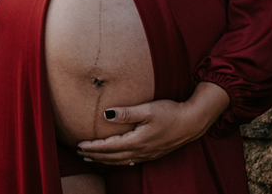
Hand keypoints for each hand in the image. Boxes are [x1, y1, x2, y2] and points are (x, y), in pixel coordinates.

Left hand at [76, 83, 228, 164]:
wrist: (192, 122)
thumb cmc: (170, 112)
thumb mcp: (147, 110)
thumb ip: (126, 113)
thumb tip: (106, 114)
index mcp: (137, 141)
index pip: (109, 147)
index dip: (93, 147)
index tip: (79, 145)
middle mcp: (141, 151)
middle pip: (112, 157)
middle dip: (95, 156)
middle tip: (79, 153)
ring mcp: (147, 154)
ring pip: (121, 161)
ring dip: (105, 160)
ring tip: (91, 158)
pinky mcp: (153, 153)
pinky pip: (130, 161)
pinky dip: (118, 161)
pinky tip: (115, 158)